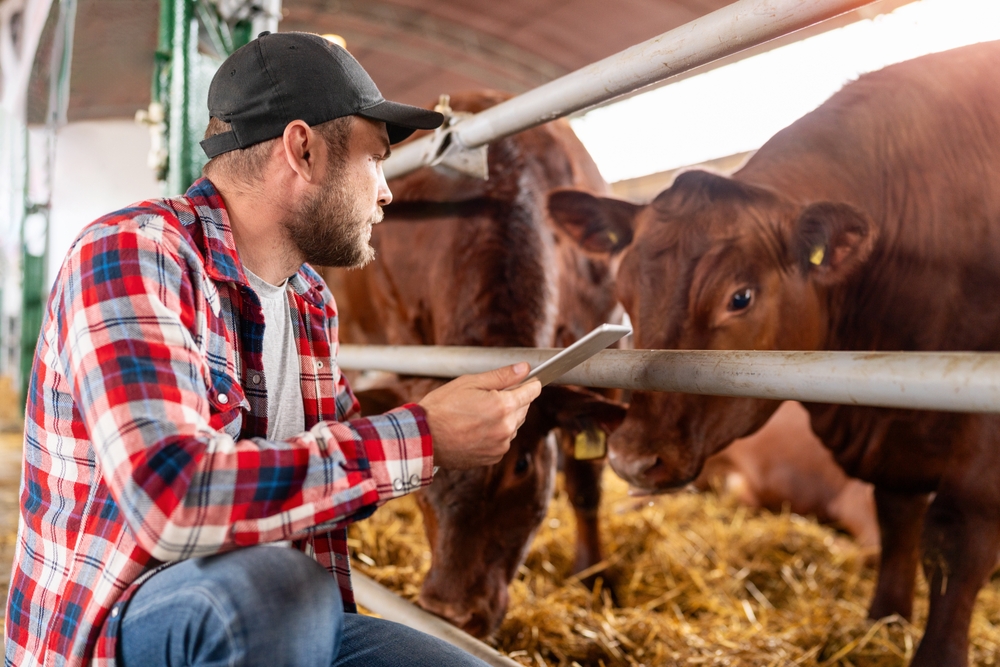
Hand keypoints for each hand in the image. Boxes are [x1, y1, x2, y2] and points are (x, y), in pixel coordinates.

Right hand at [418, 363, 541, 469]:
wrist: (423, 438)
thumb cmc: (442, 407)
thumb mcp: (470, 382)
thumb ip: (501, 376)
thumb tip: (524, 368)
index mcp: (503, 406)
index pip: (531, 391)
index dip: (530, 383)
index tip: (530, 380)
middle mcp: (506, 428)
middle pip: (524, 408)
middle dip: (513, 399)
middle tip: (490, 395)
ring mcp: (501, 445)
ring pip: (514, 425)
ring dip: (504, 417)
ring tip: (478, 413)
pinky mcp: (493, 457)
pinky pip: (503, 441)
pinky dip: (496, 433)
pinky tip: (477, 428)